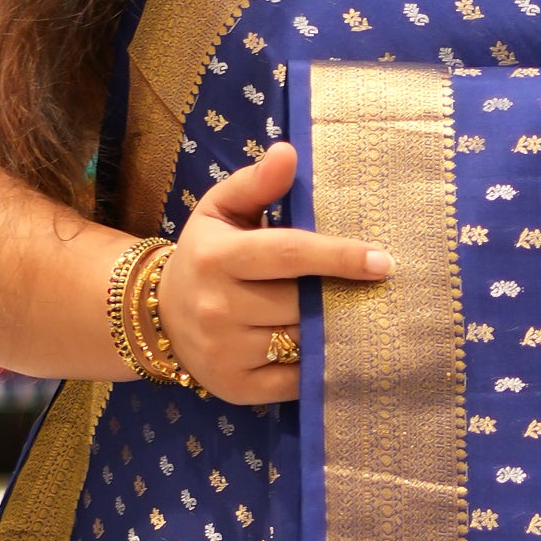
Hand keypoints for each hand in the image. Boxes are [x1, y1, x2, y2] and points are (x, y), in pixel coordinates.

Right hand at [150, 142, 390, 400]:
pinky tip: (326, 349)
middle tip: (367, 291)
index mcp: (217, 257)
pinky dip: (317, 365)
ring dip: (332, 330)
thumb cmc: (206, 254)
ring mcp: (225, 352)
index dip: (339, 256)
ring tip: (348, 316)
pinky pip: (295, 381)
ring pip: (301, 341)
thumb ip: (257, 183)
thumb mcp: (221, 210)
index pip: (289, 254)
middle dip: (337, 295)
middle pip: (301, 302)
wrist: (157, 316)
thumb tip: (289, 152)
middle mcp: (217, 307)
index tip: (384, 261)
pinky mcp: (236, 388)